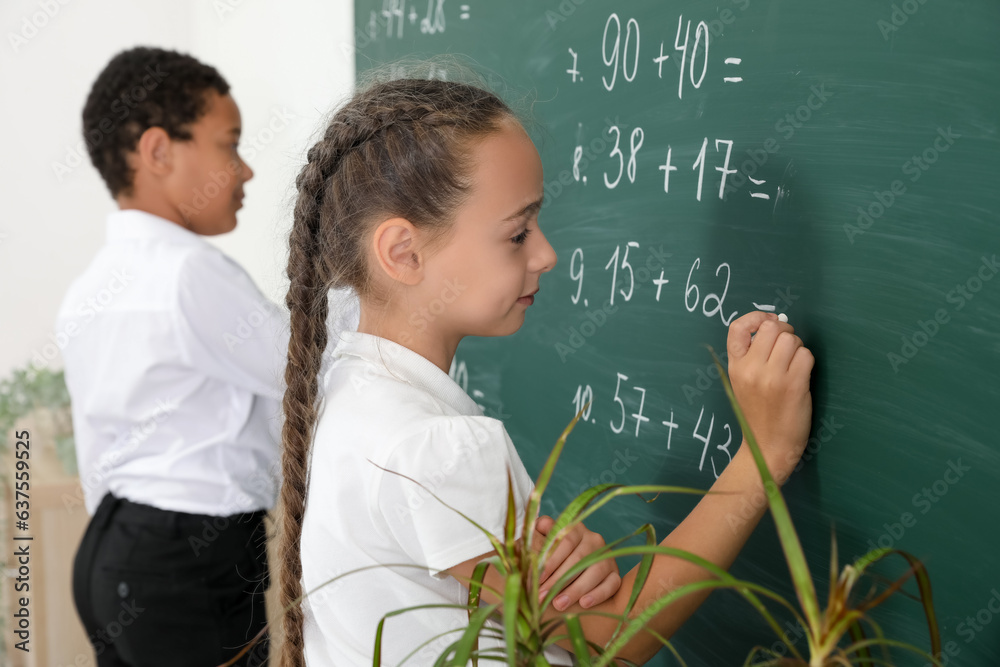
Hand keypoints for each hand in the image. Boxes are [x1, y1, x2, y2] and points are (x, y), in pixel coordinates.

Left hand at [532, 515, 621, 610]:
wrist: (570, 569)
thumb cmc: (552, 555)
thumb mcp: (543, 541)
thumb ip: (539, 533)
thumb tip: (539, 525)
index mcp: (576, 529)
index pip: (566, 541)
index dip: (552, 560)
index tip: (538, 577)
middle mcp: (594, 540)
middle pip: (579, 559)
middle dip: (558, 580)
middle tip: (543, 596)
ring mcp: (607, 557)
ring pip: (595, 572)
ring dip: (575, 590)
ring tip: (559, 604)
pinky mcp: (615, 575)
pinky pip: (612, 584)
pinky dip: (598, 594)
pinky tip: (584, 603)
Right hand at [726, 311, 813, 483]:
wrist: (767, 447)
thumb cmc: (758, 414)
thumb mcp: (742, 382)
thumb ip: (751, 356)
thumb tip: (776, 323)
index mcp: (735, 366)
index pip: (737, 327)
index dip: (756, 317)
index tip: (768, 322)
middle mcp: (750, 368)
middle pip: (772, 328)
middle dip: (785, 332)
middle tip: (788, 347)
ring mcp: (771, 377)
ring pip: (791, 339)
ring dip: (798, 347)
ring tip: (794, 364)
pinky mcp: (793, 385)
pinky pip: (806, 355)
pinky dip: (807, 361)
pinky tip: (802, 375)